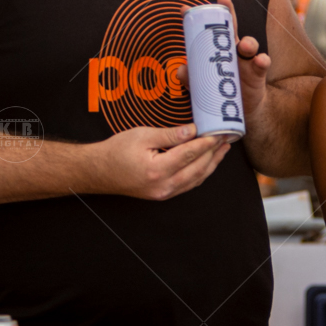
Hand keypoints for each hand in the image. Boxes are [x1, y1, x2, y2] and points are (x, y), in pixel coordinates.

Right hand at [95, 123, 230, 199]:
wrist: (98, 171)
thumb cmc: (117, 151)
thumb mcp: (142, 135)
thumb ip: (170, 135)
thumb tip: (193, 131)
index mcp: (157, 170)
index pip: (190, 153)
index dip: (207, 142)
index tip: (219, 131)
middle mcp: (163, 186)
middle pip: (198, 168)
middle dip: (214, 152)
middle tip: (226, 138)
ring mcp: (163, 193)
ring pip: (196, 179)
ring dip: (212, 164)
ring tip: (223, 149)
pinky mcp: (162, 195)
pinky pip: (188, 185)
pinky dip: (201, 173)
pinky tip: (208, 163)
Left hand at [179, 0, 270, 119]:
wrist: (242, 110)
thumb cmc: (221, 91)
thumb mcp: (202, 85)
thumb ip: (191, 78)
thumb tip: (180, 70)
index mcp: (219, 50)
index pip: (209, 31)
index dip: (199, 19)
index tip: (186, 9)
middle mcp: (233, 50)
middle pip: (231, 28)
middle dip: (228, 12)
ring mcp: (247, 60)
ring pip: (249, 44)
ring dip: (248, 41)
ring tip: (244, 44)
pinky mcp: (258, 73)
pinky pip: (262, 64)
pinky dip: (262, 61)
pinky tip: (260, 60)